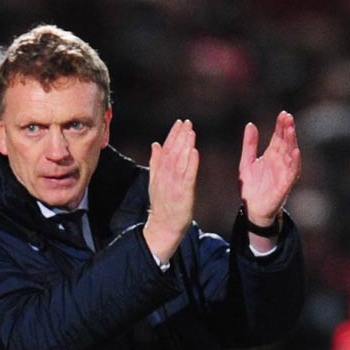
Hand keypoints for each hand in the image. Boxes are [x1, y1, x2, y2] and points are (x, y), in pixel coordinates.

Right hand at [142, 119, 198, 261]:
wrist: (163, 226)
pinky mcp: (184, 194)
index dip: (173, 135)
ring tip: (191, 132)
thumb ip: (155, 162)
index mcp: (159, 173)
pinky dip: (191, 163)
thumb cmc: (163, 204)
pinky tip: (195, 152)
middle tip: (188, 122)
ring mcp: (174, 185)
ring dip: (185, 146)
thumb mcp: (155, 182)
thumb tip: (155, 144)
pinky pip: (188, 176)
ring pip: (180, 161)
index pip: (166, 150)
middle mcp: (165, 177)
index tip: (179, 123)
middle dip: (180, 136)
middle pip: (173, 153)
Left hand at [238, 111, 300, 227]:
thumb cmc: (252, 186)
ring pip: (290, 155)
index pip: (278, 137)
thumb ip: (249, 145)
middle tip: (288, 117)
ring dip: (292, 142)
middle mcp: (280, 162)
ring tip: (291, 130)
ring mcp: (284, 172)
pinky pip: (292, 172)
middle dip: (287, 130)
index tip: (283, 114)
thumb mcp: (246, 162)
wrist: (252, 208)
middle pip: (286, 143)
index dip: (281, 126)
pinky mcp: (284, 185)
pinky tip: (295, 152)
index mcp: (272, 155)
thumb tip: (250, 125)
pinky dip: (294, 162)